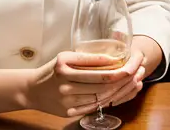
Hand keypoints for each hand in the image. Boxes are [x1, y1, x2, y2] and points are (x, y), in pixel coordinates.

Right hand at [23, 51, 143, 117]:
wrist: (31, 90)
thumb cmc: (52, 70)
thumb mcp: (66, 57)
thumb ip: (87, 58)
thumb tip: (113, 58)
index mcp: (64, 68)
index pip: (99, 71)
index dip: (119, 69)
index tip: (132, 64)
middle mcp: (65, 85)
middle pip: (103, 85)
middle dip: (124, 80)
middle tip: (137, 73)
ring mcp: (67, 101)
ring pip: (101, 97)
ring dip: (119, 90)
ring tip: (132, 82)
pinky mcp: (69, 112)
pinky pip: (94, 106)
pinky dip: (108, 100)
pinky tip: (117, 93)